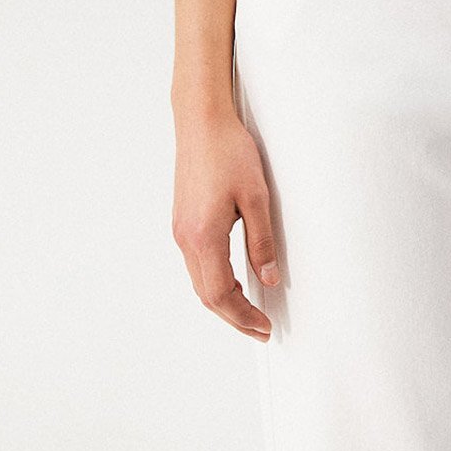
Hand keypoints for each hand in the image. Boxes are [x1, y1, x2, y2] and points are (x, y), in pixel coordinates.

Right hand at [171, 106, 280, 340]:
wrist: (202, 121)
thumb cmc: (229, 152)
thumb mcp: (256, 196)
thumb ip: (262, 242)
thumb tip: (269, 279)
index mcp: (204, 236)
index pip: (221, 294)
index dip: (243, 317)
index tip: (264, 328)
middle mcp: (186, 238)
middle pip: (207, 295)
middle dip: (233, 317)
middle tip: (259, 329)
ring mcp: (181, 230)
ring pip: (199, 281)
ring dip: (223, 301)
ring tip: (249, 310)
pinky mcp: (183, 220)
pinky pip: (196, 263)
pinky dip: (214, 280)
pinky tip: (232, 278)